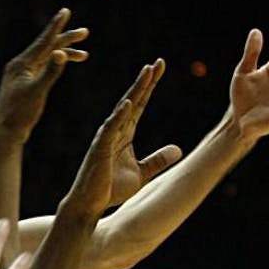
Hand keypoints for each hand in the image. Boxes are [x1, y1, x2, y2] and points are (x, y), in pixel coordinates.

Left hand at [0, 8, 89, 142]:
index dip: (56, 26)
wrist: (6, 132)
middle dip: (66, 39)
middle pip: (46, 47)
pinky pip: (43, 68)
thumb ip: (50, 71)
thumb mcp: (38, 91)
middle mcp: (20, 66)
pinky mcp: (24, 83)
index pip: (43, 42)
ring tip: (85, 55)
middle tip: (85, 32)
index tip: (66, 11)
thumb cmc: (20, 114)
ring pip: (46, 58)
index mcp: (21, 64)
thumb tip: (61, 52)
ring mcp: (21, 74)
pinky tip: (65, 66)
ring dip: (64, 54)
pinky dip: (55, 65)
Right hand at [64, 62, 180, 216]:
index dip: (149, 87)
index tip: (159, 68)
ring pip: (122, 110)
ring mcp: (106, 138)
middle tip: (157, 63)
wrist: (90, 205)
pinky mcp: (100, 149)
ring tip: (146, 74)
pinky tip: (128, 103)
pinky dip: (119, 116)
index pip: (139, 105)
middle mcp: (115, 131)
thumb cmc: (110, 189)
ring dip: (134, 91)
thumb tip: (178, 149)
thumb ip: (158, 160)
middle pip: (132, 101)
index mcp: (125, 135)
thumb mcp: (142, 173)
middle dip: (145, 82)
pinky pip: (110, 129)